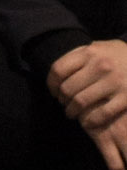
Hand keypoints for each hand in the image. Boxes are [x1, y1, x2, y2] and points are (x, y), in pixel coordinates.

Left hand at [48, 39, 126, 169]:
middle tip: (63, 103)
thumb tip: (62, 69)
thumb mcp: (102, 47)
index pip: (59, 69)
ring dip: (72, 111)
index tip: (53, 91)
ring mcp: (114, 82)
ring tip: (72, 113)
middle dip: (62, 99)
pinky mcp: (126, 98)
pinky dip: (90, 121)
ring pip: (81, 102)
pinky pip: (101, 114)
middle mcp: (101, 66)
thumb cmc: (122, 56)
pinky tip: (87, 122)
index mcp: (91, 52)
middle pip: (68, 88)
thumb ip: (83, 54)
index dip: (51, 83)